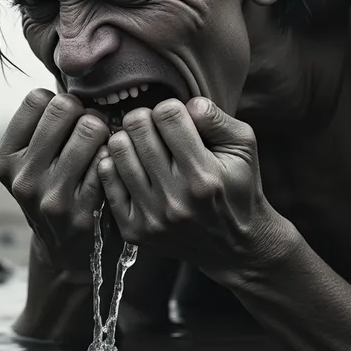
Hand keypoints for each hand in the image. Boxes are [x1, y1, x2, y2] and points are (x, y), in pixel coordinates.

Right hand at [0, 89, 116, 280]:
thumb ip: (45, 121)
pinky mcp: (83, 211)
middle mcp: (22, 178)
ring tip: (104, 145)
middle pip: (65, 107)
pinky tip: (113, 167)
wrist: (67, 248)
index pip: (38, 98)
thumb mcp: (34, 158)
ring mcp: (51, 197)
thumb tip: (79, 73)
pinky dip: (117, 156)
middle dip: (85, 112)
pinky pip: (112, 157)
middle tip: (93, 128)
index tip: (68, 120)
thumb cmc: (57, 185)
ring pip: (92, 127)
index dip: (61, 103)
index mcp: (5, 159)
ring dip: (106, 131)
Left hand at [98, 98, 293, 274]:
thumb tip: (186, 104)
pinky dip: (115, 165)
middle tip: (154, 128)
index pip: (168, 115)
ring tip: (143, 146)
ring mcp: (152, 217)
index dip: (171, 109)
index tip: (176, 120)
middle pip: (137, 128)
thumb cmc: (237, 187)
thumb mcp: (243, 146)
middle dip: (145, 119)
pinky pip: (107, 179)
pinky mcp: (134, 230)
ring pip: (118, 150)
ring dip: (129, 140)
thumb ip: (216, 117)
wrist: (234, 246)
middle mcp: (176, 199)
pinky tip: (133, 166)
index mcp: (204, 176)